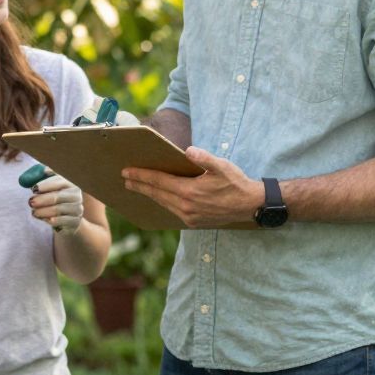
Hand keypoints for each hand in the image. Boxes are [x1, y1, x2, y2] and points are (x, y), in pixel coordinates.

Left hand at [28, 173, 85, 234]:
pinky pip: (62, 221)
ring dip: (43, 211)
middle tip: (30, 202)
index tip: (34, 188)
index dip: (46, 184)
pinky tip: (45, 220)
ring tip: (33, 212)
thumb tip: (35, 174)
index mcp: (70, 183)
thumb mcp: (46, 188)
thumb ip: (40, 178)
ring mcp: (77, 208)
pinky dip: (53, 220)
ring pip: (58, 209)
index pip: (60, 181)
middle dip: (42, 199)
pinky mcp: (75, 221)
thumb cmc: (53, 199)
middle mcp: (76, 195)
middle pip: (58, 196)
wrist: (65, 219)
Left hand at [122, 147, 264, 228]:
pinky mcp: (193, 223)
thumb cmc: (236, 183)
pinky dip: (162, 203)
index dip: (141, 176)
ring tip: (137, 188)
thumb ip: (204, 158)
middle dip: (139, 186)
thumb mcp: (222, 166)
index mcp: (189, 191)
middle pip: (156, 194)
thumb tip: (188, 151)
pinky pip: (172, 211)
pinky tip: (157, 198)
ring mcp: (189, 216)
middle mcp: (186, 206)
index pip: (159, 182)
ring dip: (149, 195)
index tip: (127, 172)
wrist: (249, 206)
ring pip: (163, 204)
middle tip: (125, 179)